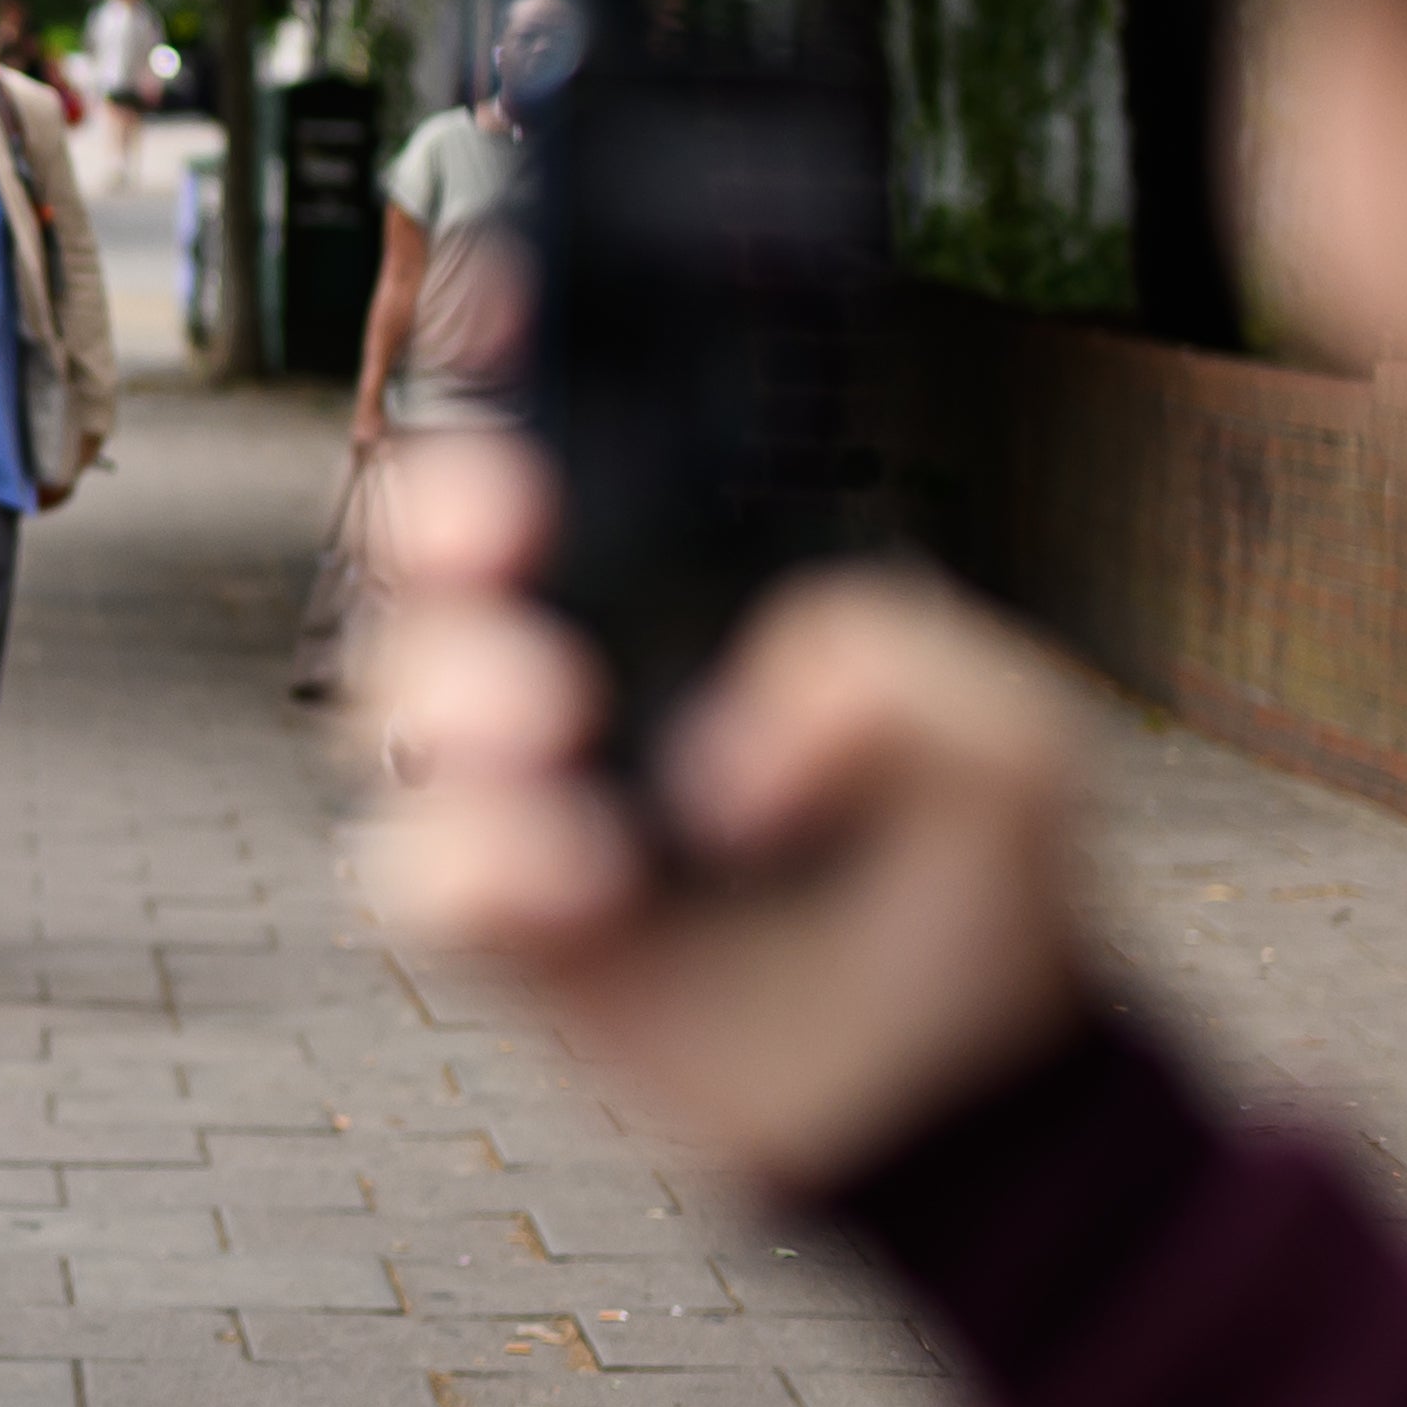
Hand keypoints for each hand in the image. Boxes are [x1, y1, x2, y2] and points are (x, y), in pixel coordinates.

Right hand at [351, 435, 1087, 1192]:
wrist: (963, 1094)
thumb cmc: (981, 886)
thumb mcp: (1012, 744)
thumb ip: (903, 673)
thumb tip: (727, 742)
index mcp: (692, 590)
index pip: (573, 452)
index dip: (504, 366)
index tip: (502, 312)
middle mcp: (587, 669)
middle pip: (434, 555)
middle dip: (439, 520)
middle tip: (507, 537)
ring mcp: (534, 798)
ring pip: (395, 704)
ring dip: (451, 694)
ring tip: (556, 732)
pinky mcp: (510, 930)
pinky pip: (414, 875)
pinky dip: (472, 864)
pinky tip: (584, 886)